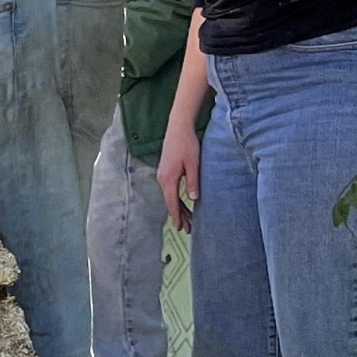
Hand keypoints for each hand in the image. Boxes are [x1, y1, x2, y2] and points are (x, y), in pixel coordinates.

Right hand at [157, 118, 203, 233]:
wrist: (178, 127)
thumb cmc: (187, 144)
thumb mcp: (193, 163)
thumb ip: (193, 181)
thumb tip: (194, 199)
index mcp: (168, 179)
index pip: (172, 203)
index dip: (178, 216)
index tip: (182, 228)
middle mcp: (162, 179)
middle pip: (170, 202)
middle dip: (179, 216)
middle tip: (188, 229)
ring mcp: (163, 175)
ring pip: (170, 196)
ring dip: (179, 208)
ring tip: (187, 219)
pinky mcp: (166, 171)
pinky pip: (170, 189)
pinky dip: (176, 198)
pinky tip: (182, 203)